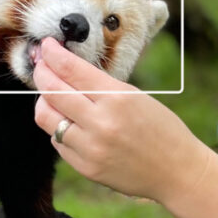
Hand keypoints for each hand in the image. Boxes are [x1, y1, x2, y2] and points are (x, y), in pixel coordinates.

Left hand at [32, 38, 212, 203]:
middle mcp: (101, 123)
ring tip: (52, 97)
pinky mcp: (86, 168)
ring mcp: (91, 148)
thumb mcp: (136, 97)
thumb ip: (100, 86)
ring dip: (45, 102)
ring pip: (47, 118)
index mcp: (118, 98)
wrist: (177, 172)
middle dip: (41, 73)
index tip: (47, 45)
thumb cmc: (161, 129)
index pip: (71, 69)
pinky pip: (58, 142)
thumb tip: (65, 70)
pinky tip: (72, 125)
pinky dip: (60, 129)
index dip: (53, 54)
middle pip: (52, 91)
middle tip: (40, 66)